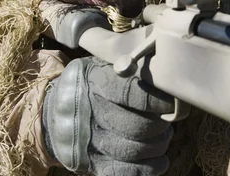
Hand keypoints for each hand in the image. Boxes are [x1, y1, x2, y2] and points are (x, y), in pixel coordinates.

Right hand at [42, 56, 174, 175]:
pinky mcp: (91, 162)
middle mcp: (89, 112)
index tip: (174, 103)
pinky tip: (158, 161)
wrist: (54, 110)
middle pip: (136, 127)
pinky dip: (148, 170)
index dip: (159, 101)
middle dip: (160, 127)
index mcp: (95, 82)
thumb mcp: (105, 64)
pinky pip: (124, 172)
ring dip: (158, 147)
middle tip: (168, 121)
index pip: (132, 94)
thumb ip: (132, 68)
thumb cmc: (92, 82)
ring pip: (133, 152)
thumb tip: (168, 81)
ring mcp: (88, 140)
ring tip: (163, 137)